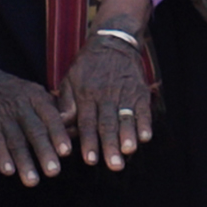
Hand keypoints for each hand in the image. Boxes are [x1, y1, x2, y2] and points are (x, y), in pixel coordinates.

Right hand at [0, 26, 69, 185]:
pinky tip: (8, 171)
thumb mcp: (37, 95)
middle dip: (44, 152)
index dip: (58, 134)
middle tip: (53, 172)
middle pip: (34, 131)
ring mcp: (2, 117)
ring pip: (15, 141)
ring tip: (33, 181)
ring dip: (24, 162)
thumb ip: (55, 113)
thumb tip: (76, 131)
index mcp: (37, 98)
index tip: (66, 152)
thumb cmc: (18, 94)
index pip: (50, 117)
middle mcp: (21, 107)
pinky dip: (1, 157)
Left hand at [56, 30, 154, 171]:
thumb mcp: (70, 79)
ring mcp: (124, 93)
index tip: (90, 160)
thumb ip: (66, 103)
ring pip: (125, 117)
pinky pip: (143, 109)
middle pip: (107, 124)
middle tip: (113, 165)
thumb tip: (60, 124)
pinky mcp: (139, 91)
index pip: (87, 122)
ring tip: (129, 151)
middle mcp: (105, 96)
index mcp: (86, 95)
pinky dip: (145, 123)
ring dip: (128, 135)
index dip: (89, 141)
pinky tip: (145, 137)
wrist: (113, 41)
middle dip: (110, 145)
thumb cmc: (88, 66)